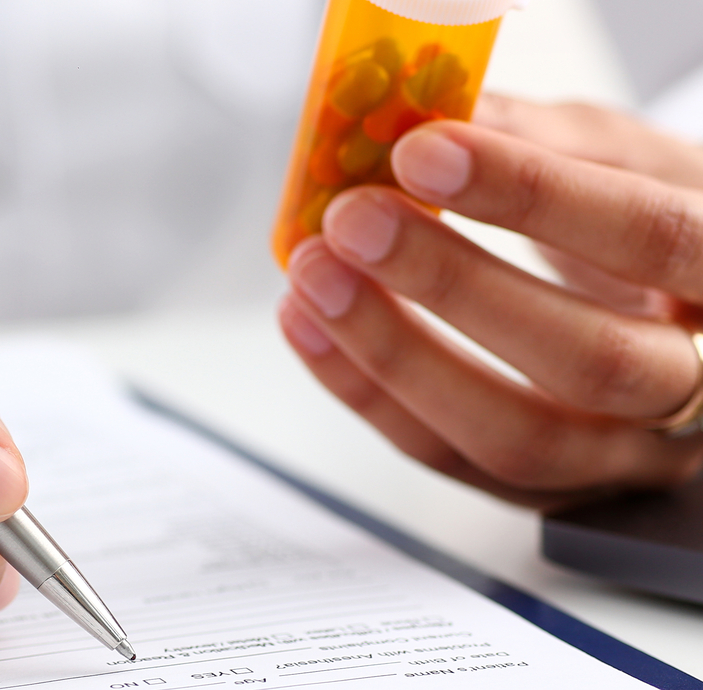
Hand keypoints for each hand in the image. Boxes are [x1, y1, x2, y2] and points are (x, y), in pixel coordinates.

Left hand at [279, 94, 702, 508]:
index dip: (534, 196)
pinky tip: (308, 323)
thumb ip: (547, 140)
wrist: (686, 321)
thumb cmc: (657, 228)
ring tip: (314, 276)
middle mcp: (695, 386)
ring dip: (393, 354)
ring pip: (513, 435)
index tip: (423, 151)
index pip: (651, 240)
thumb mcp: (631, 164)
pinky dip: (364, 390)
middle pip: (586, 361)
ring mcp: (621, 454)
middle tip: (353, 220)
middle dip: (453, 286)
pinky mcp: (543, 487)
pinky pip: (446, 457)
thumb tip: (431, 115)